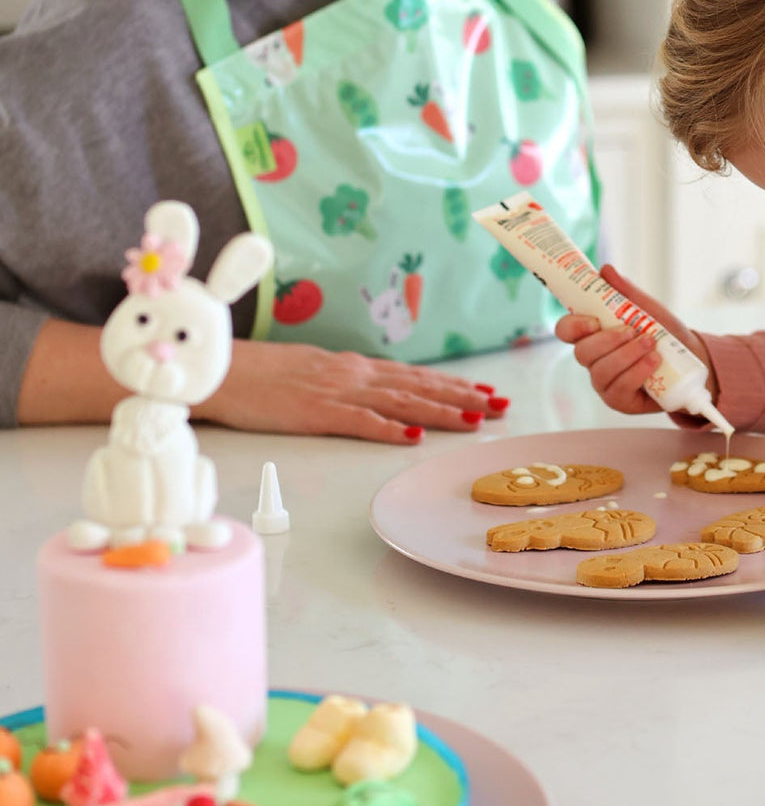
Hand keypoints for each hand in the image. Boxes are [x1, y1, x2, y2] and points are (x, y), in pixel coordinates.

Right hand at [198, 339, 509, 443]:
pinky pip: (360, 422)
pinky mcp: (317, 413)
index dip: (454, 385)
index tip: (487, 392)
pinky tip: (415, 437)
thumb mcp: (314, 371)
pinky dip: (390, 429)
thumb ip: (346, 381)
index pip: (415, 377)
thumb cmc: (262, 374)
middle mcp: (355, 375)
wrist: (223, 371)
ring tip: (475, 419)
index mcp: (355, 367)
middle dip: (463, 396)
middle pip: (419, 387)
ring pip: (401, 402)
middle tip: (501, 405)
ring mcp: (338, 392)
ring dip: (441, 411)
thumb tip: (375, 390)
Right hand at [553, 264, 712, 416]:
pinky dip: (637, 372)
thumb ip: (625, 291)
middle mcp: (593, 359)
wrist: (690, 359)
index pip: (566, 330)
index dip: (573, 326)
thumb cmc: (662, 332)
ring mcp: (604, 382)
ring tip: (651, 344)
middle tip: (633, 331)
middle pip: (582, 353)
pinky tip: (653, 362)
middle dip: (608, 341)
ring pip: (600, 371)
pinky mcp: (619, 400)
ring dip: (626, 356)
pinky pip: (618, 389)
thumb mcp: (646, 308)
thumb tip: (605, 270)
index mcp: (592, 334)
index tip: (594, 321)